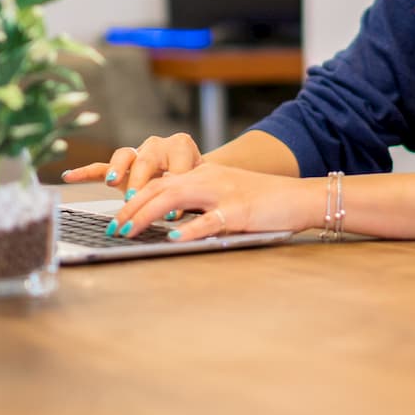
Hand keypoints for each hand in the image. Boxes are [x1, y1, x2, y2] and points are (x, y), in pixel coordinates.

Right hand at [62, 133, 204, 200]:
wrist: (196, 173)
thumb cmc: (199, 181)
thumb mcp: (201, 186)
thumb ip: (192, 198)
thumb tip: (178, 216)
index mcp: (181, 147)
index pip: (176, 164)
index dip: (175, 186)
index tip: (173, 214)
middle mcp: (157, 146)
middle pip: (146, 159)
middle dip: (141, 179)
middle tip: (138, 197)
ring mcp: (137, 155)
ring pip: (124, 156)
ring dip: (118, 170)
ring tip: (112, 183)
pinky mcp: (122, 167)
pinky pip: (102, 167)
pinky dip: (86, 172)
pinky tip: (69, 176)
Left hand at [115, 161, 316, 240]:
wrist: (301, 196)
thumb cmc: (264, 202)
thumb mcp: (226, 196)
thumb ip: (199, 205)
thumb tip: (168, 224)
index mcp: (203, 175)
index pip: (158, 183)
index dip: (132, 200)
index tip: (116, 220)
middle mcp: (208, 179)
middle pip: (158, 188)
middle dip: (130, 209)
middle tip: (113, 229)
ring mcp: (223, 194)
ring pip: (174, 198)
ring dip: (147, 216)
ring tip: (128, 232)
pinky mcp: (240, 212)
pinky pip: (210, 220)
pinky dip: (189, 229)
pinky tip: (173, 239)